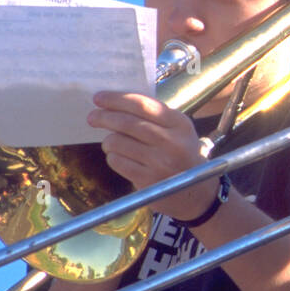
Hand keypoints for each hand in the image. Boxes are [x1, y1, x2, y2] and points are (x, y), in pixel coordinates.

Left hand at [87, 92, 217, 221]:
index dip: (117, 99)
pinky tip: (119, 156)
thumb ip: (154, 116)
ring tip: (111, 142)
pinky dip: (113, 157)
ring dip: (109, 140)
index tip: (99, 98)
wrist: (196, 193)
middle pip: (127, 123)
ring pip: (118, 142)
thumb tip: (116, 103)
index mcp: (179, 124)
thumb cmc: (182, 155)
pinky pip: (117, 162)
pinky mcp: (147, 180)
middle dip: (105, 117)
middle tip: (93, 117)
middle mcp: (171, 142)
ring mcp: (159, 162)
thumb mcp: (179, 131)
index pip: (143, 105)